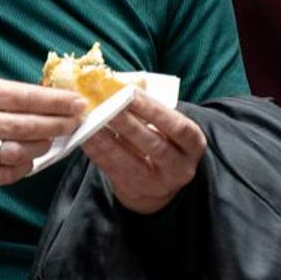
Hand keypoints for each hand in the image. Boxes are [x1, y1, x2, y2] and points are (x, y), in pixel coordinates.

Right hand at [0, 77, 86, 188]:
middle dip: (58, 124)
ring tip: (50, 140)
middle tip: (77, 123)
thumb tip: (53, 100)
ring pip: (19, 151)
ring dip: (42, 146)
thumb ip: (8, 96)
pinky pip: (7, 173)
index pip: (25, 96)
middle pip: (26, 125)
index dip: (56, 101)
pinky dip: (25, 167)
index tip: (79, 103)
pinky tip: (29, 159)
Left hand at [79, 90, 205, 213]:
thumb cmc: (165, 142)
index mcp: (194, 145)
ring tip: (91, 122)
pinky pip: (112, 170)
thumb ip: (154, 113)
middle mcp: (180, 167)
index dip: (154, 111)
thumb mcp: (170, 130)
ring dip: (108, 139)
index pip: (178, 127)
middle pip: (154, 145)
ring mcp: (157, 183)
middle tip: (108, 106)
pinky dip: (98, 152)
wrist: (160, 185)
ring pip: (130, 160)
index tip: (131, 94)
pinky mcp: (133, 191)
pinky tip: (86, 138)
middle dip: (129, 124)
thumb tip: (122, 88)